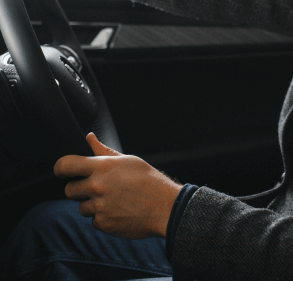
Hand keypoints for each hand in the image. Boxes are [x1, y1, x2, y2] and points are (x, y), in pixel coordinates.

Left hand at [54, 132, 181, 238]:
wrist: (164, 206)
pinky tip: (119, 210)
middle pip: (69, 190)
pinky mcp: (103, 223)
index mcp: (102, 167)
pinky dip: (103, 217)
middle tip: (98, 187)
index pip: (66, 165)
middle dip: (80, 189)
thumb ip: (104, 151)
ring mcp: (99, 206)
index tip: (63, 171)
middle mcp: (97, 186)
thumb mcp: (127, 160)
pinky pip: (94, 220)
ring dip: (93, 204)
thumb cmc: (148, 179)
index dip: (60, 168)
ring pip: (81, 207)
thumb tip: (89, 137)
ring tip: (114, 199)